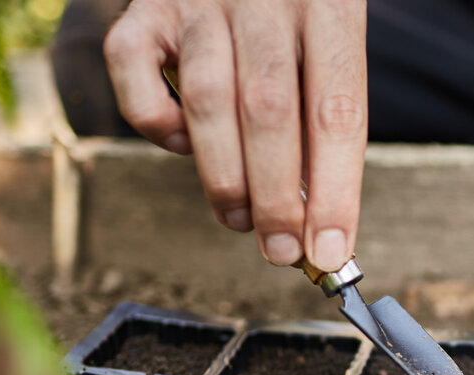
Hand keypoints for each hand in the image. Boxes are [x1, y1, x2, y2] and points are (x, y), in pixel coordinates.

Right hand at [103, 0, 366, 270]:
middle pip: (270, 112)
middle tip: (281, 252)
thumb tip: (318, 219)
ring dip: (224, 178)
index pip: (338, 113)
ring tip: (239, 220)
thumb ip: (320, 115)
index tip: (331, 252)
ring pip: (207, 101)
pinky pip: (135, 74)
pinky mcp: (146, 5)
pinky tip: (184, 144)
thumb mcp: (328, 40)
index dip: (335, 192)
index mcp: (330, 4)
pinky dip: (159, 124)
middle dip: (276, 199)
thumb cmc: (292, 6)